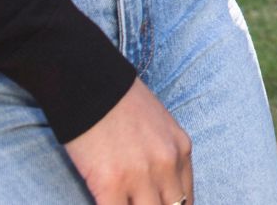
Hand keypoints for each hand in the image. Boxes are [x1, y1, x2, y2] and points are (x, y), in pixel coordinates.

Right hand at [62, 78, 192, 204]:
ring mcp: (141, 175)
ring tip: (124, 204)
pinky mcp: (111, 182)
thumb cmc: (119, 102)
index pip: (186, 199)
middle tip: (139, 203)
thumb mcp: (159, 125)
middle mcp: (167, 163)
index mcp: (181, 148)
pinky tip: (106, 202)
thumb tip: (157, 186)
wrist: (90, 83)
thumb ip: (164, 154)